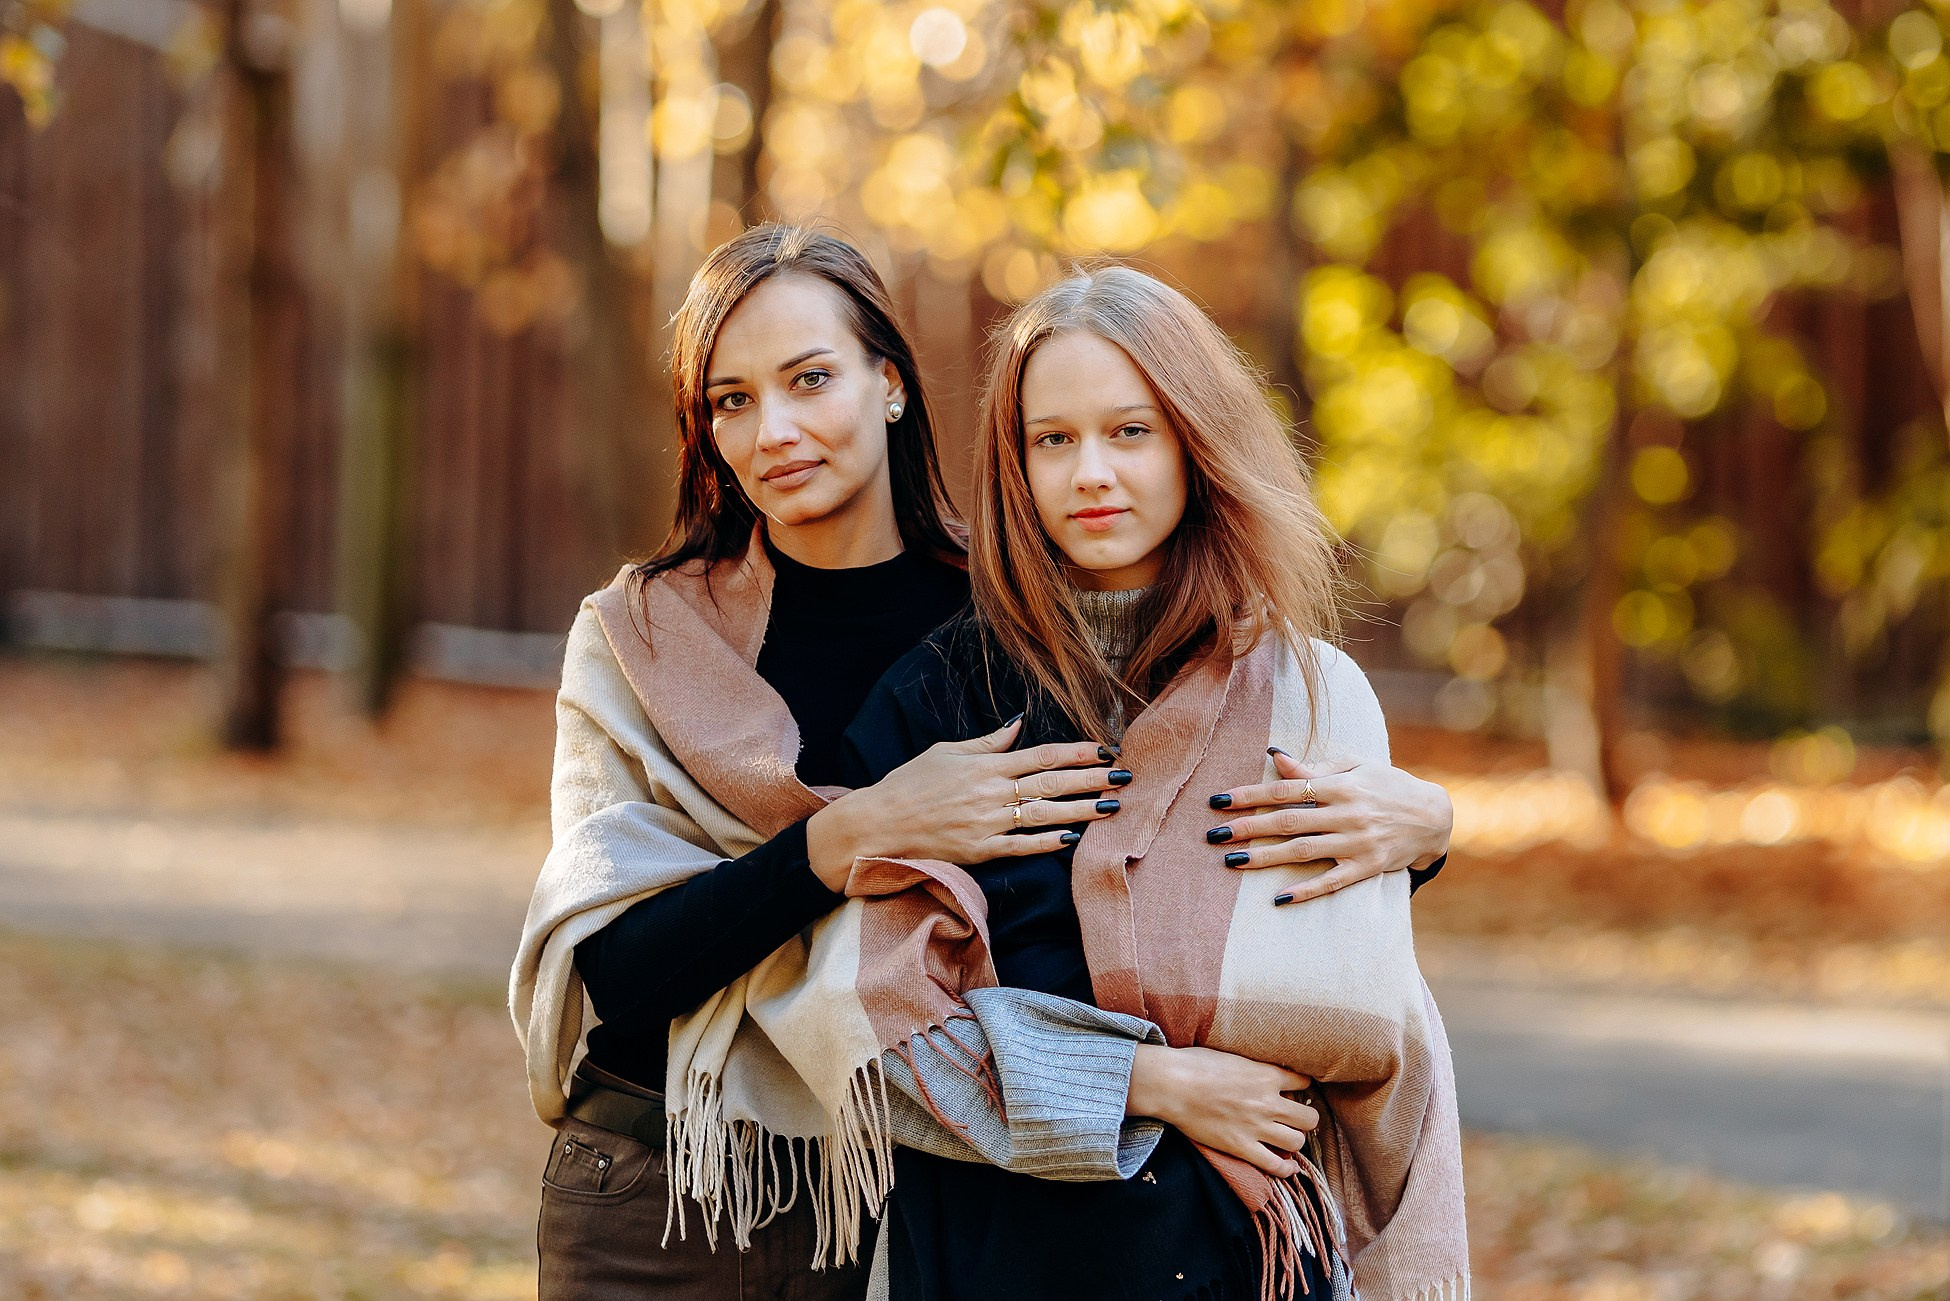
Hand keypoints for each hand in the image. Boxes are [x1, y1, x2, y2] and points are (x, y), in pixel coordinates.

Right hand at [806, 718, 1127, 889]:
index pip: (1043, 754)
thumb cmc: (908, 784)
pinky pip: (1022, 846)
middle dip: (1093, 778)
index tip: (1106, 749)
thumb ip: (987, 743)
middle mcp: (991, 792)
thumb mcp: (946, 752)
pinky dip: (1049, 843)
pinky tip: (1075, 839)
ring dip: (1083, 810)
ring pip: (1046, 814)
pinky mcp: (980, 850)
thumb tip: (1019, 725)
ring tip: (1114, 806)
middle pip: (1053, 782)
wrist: (877, 823)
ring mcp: (987, 823)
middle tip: (1126, 775)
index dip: (1078, 751)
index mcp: (986, 765)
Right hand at [1126, 1044, 1316, 1177]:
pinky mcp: (1241, 1147)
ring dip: (1294, 1141)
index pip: (1304, 1083)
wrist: (1172, 1084)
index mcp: (1266, 1075)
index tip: (1294, 1092)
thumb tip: (1264, 1070)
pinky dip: (1285, 1169)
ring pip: (1297, 1142)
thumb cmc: (1195, 1064)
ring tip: (1285, 1138)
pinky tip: (1287, 1166)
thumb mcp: (1233, 1055)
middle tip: (1293, 1118)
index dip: (1301, 1088)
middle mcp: (1268, 1102)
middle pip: (1309, 1118)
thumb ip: (1255, 1065)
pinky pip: (1274, 1165)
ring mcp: (1256, 1127)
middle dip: (1304, 1118)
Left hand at [1204, 750, 1452, 903]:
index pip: (1285, 790)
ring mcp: (1356, 843)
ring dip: (1265, 858)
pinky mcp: (1366, 868)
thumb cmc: (1387, 785)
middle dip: (1247, 828)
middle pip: (1287, 821)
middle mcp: (1345, 814)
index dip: (1250, 795)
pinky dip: (1305, 891)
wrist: (1434, 816)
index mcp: (1340, 785)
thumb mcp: (1356, 767)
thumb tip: (1275, 757)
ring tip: (1231, 861)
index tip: (1219, 801)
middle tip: (1212, 834)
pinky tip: (1278, 899)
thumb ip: (1314, 766)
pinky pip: (1331, 882)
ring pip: (1302, 851)